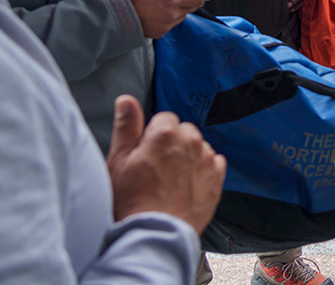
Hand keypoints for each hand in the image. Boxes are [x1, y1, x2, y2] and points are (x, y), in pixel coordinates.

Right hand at [106, 95, 225, 232]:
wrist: (153, 233)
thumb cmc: (132, 201)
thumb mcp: (118, 161)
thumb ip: (126, 126)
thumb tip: (126, 100)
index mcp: (165, 134)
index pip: (163, 120)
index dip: (152, 137)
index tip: (146, 154)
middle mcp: (190, 142)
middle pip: (183, 132)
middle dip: (172, 144)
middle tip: (156, 169)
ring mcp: (206, 160)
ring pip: (198, 147)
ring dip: (188, 157)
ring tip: (170, 181)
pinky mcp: (217, 178)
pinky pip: (213, 163)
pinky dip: (203, 170)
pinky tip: (187, 185)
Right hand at [119, 0, 205, 38]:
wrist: (113, 13)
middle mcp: (172, 15)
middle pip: (192, 8)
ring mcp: (166, 25)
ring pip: (182, 16)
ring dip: (179, 9)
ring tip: (164, 1)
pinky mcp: (159, 33)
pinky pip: (171, 24)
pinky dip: (169, 18)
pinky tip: (156, 11)